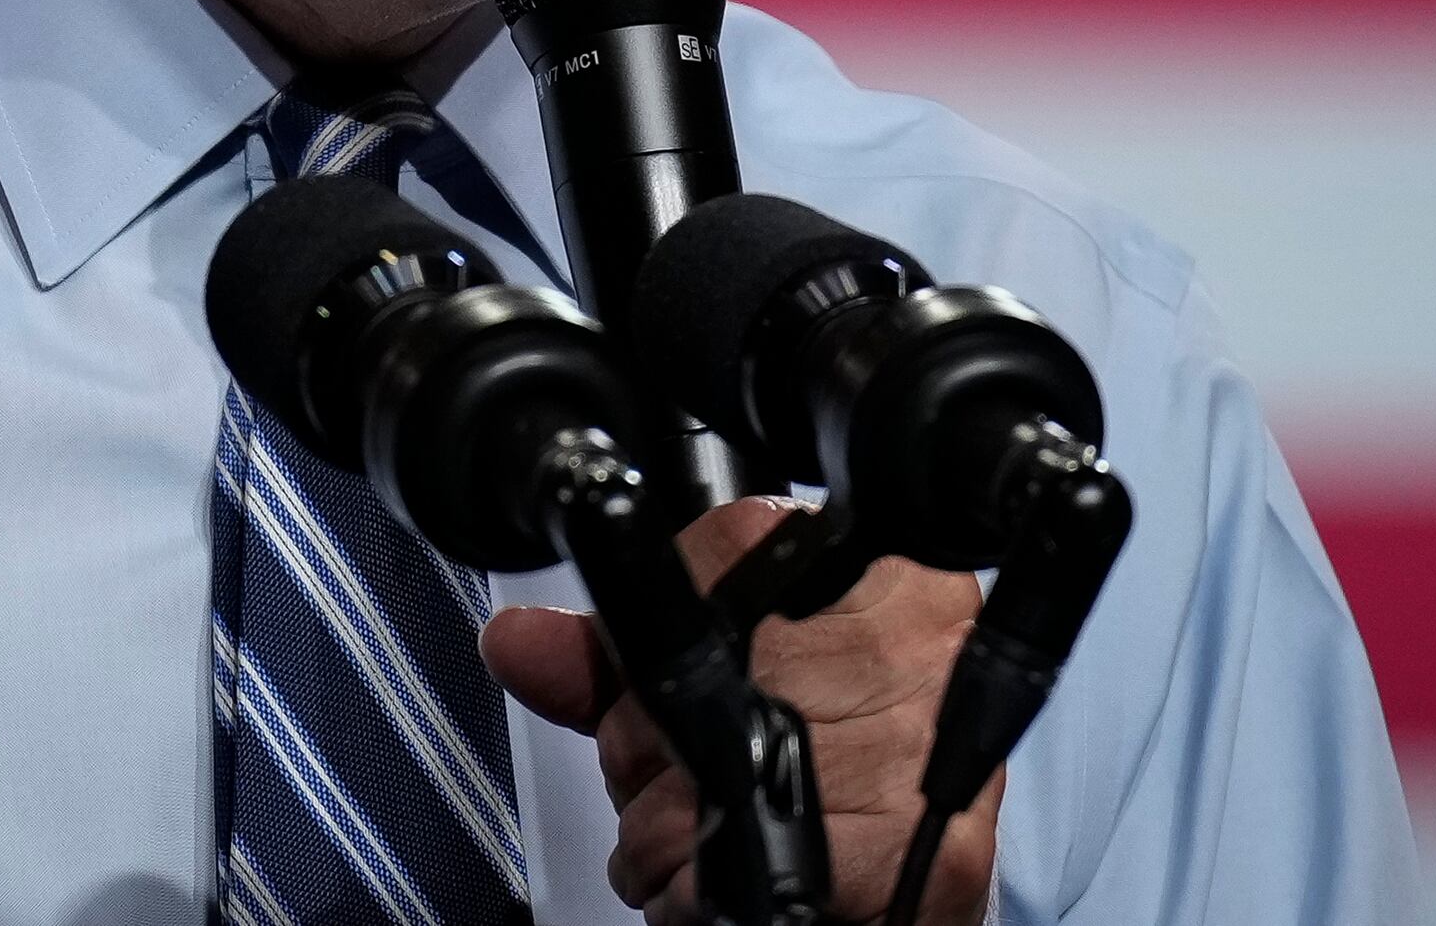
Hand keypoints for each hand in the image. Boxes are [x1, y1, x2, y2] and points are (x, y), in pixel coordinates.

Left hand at [481, 499, 1001, 925]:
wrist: (915, 900)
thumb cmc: (829, 781)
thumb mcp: (725, 693)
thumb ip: (617, 662)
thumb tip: (518, 641)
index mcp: (885, 575)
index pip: (723, 546)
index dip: (653, 632)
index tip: (651, 684)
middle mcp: (917, 644)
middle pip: (698, 673)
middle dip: (648, 749)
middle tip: (675, 784)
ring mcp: (918, 746)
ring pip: (704, 782)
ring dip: (666, 834)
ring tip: (700, 842)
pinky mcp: (914, 853)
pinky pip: (738, 870)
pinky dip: (695, 896)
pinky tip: (719, 885)